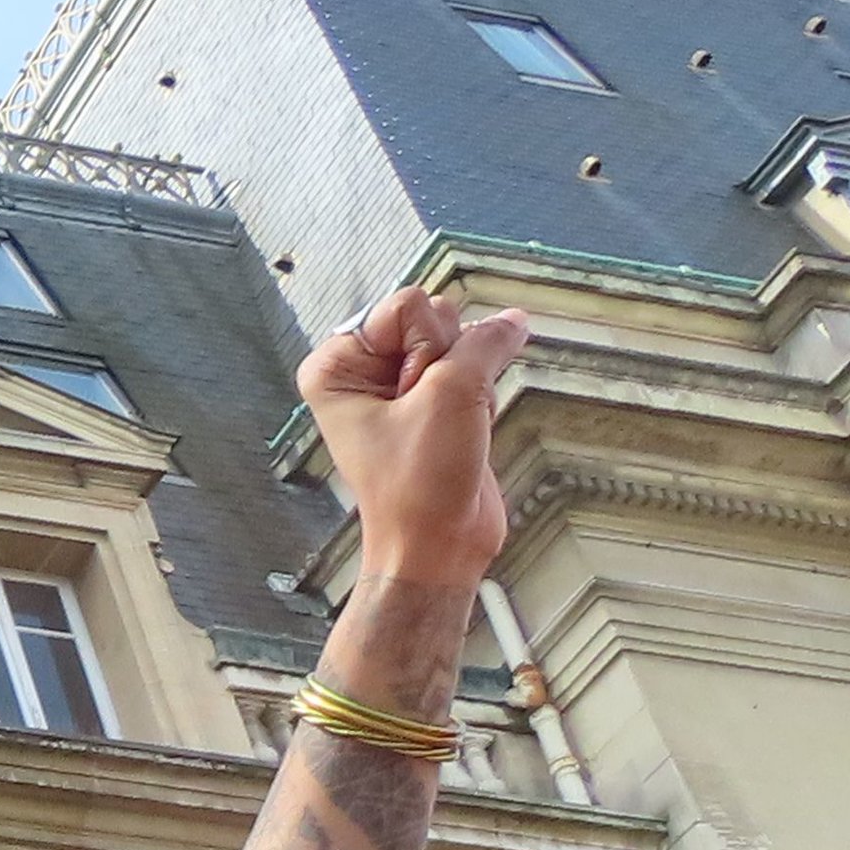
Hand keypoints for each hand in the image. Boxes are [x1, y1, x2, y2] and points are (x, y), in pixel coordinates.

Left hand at [298, 285, 526, 589]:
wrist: (438, 545)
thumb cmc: (420, 484)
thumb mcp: (452, 395)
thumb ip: (485, 342)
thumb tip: (513, 320)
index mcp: (336, 366)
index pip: (405, 305)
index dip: (426, 345)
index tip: (414, 396)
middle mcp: (363, 371)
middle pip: (433, 318)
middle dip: (449, 360)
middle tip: (434, 415)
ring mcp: (401, 385)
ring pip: (459, 340)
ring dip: (470, 378)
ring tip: (450, 424)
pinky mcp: (434, 401)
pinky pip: (474, 366)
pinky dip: (482, 391)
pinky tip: (468, 426)